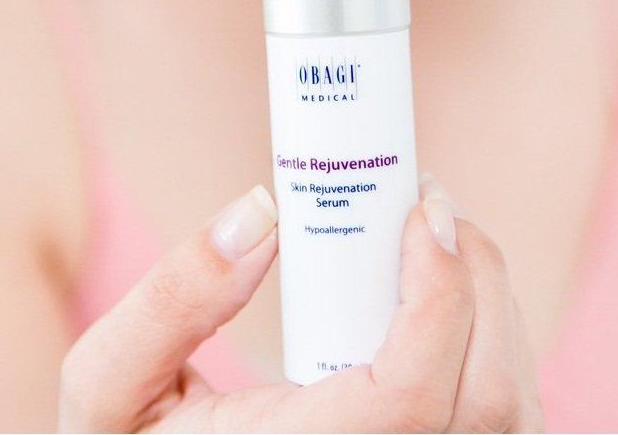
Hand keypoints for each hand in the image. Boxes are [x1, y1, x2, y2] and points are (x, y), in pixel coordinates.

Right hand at [57, 179, 542, 432]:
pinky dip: (490, 342)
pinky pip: (498, 419)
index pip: (409, 400)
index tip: (424, 212)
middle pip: (485, 402)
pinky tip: (444, 296)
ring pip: (508, 414)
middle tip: (429, 204)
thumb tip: (260, 212)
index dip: (437, 297)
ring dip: (490, 305)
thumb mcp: (109, 382)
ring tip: (438, 238)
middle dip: (475, 279)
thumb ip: (173, 298)